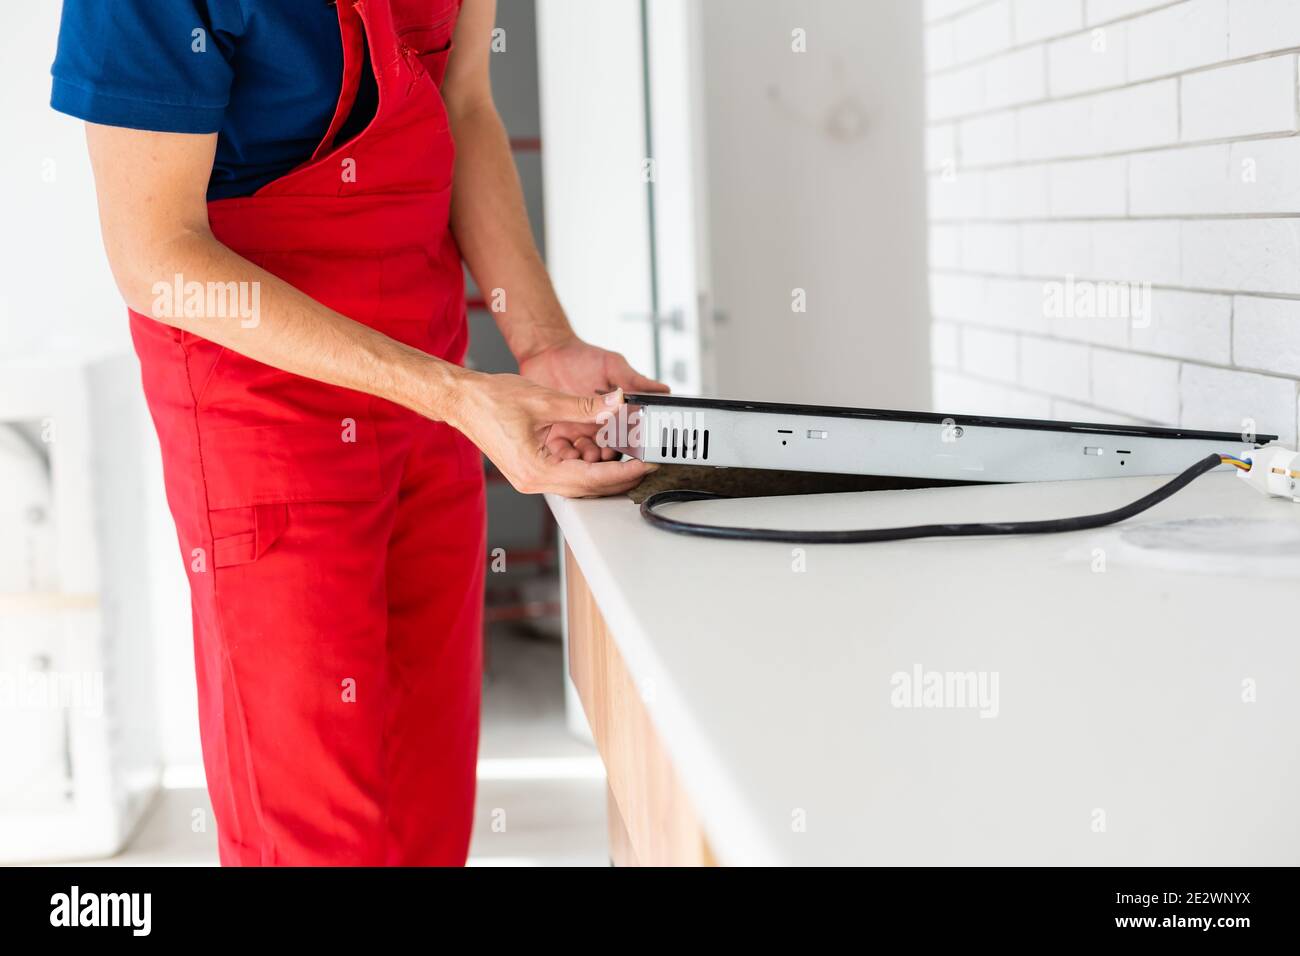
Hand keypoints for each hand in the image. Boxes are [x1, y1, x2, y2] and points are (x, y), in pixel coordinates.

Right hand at [447, 371, 655, 496]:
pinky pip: (566, 471)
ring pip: (579, 481)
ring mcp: (532, 477)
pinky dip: (584, 460)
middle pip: (588, 487)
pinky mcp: (531, 468)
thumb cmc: (490, 400)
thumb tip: (616, 405)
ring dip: (602, 467)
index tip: (645, 465)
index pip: (591, 479)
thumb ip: (583, 406)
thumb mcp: (544, 399)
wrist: (462, 400)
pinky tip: (598, 446)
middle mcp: (534, 480)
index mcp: (536, 469)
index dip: (622, 473)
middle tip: (645, 460)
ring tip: (626, 450)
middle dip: (619, 474)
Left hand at [518, 336, 668, 461]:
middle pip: (608, 449)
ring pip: (587, 453)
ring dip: (589, 457)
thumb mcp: (611, 366)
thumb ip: (634, 379)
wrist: (546, 351)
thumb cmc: (580, 356)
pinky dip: (567, 454)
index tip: (631, 446)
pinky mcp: (555, 432)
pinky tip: (568, 452)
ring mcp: (576, 429)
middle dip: (609, 454)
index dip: (630, 444)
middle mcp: (597, 424)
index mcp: (614, 412)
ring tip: (589, 453)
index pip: (628, 434)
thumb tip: (663, 390)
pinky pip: (563, 451)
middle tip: (607, 453)